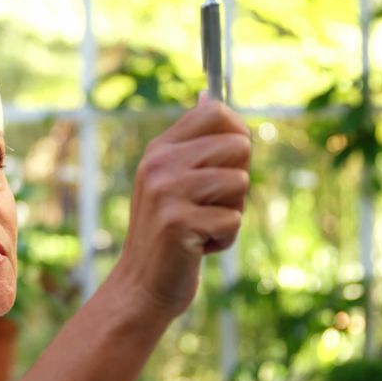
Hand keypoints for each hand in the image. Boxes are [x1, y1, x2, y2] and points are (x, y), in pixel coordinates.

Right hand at [110, 96, 250, 319]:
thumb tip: (208, 94)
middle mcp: (159, 164)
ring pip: (241, 183)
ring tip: (202, 227)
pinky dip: (224, 240)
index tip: (228, 163)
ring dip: (232, 213)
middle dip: (238, 180)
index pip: (215, 111)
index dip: (236, 134)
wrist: (140, 286)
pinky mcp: (177, 223)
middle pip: (239, 146)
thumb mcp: (172, 180)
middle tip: (209, 205)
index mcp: (159, 150)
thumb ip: (193, 143)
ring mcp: (166, 192)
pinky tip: (198, 247)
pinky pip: (233, 220)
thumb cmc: (167, 233)